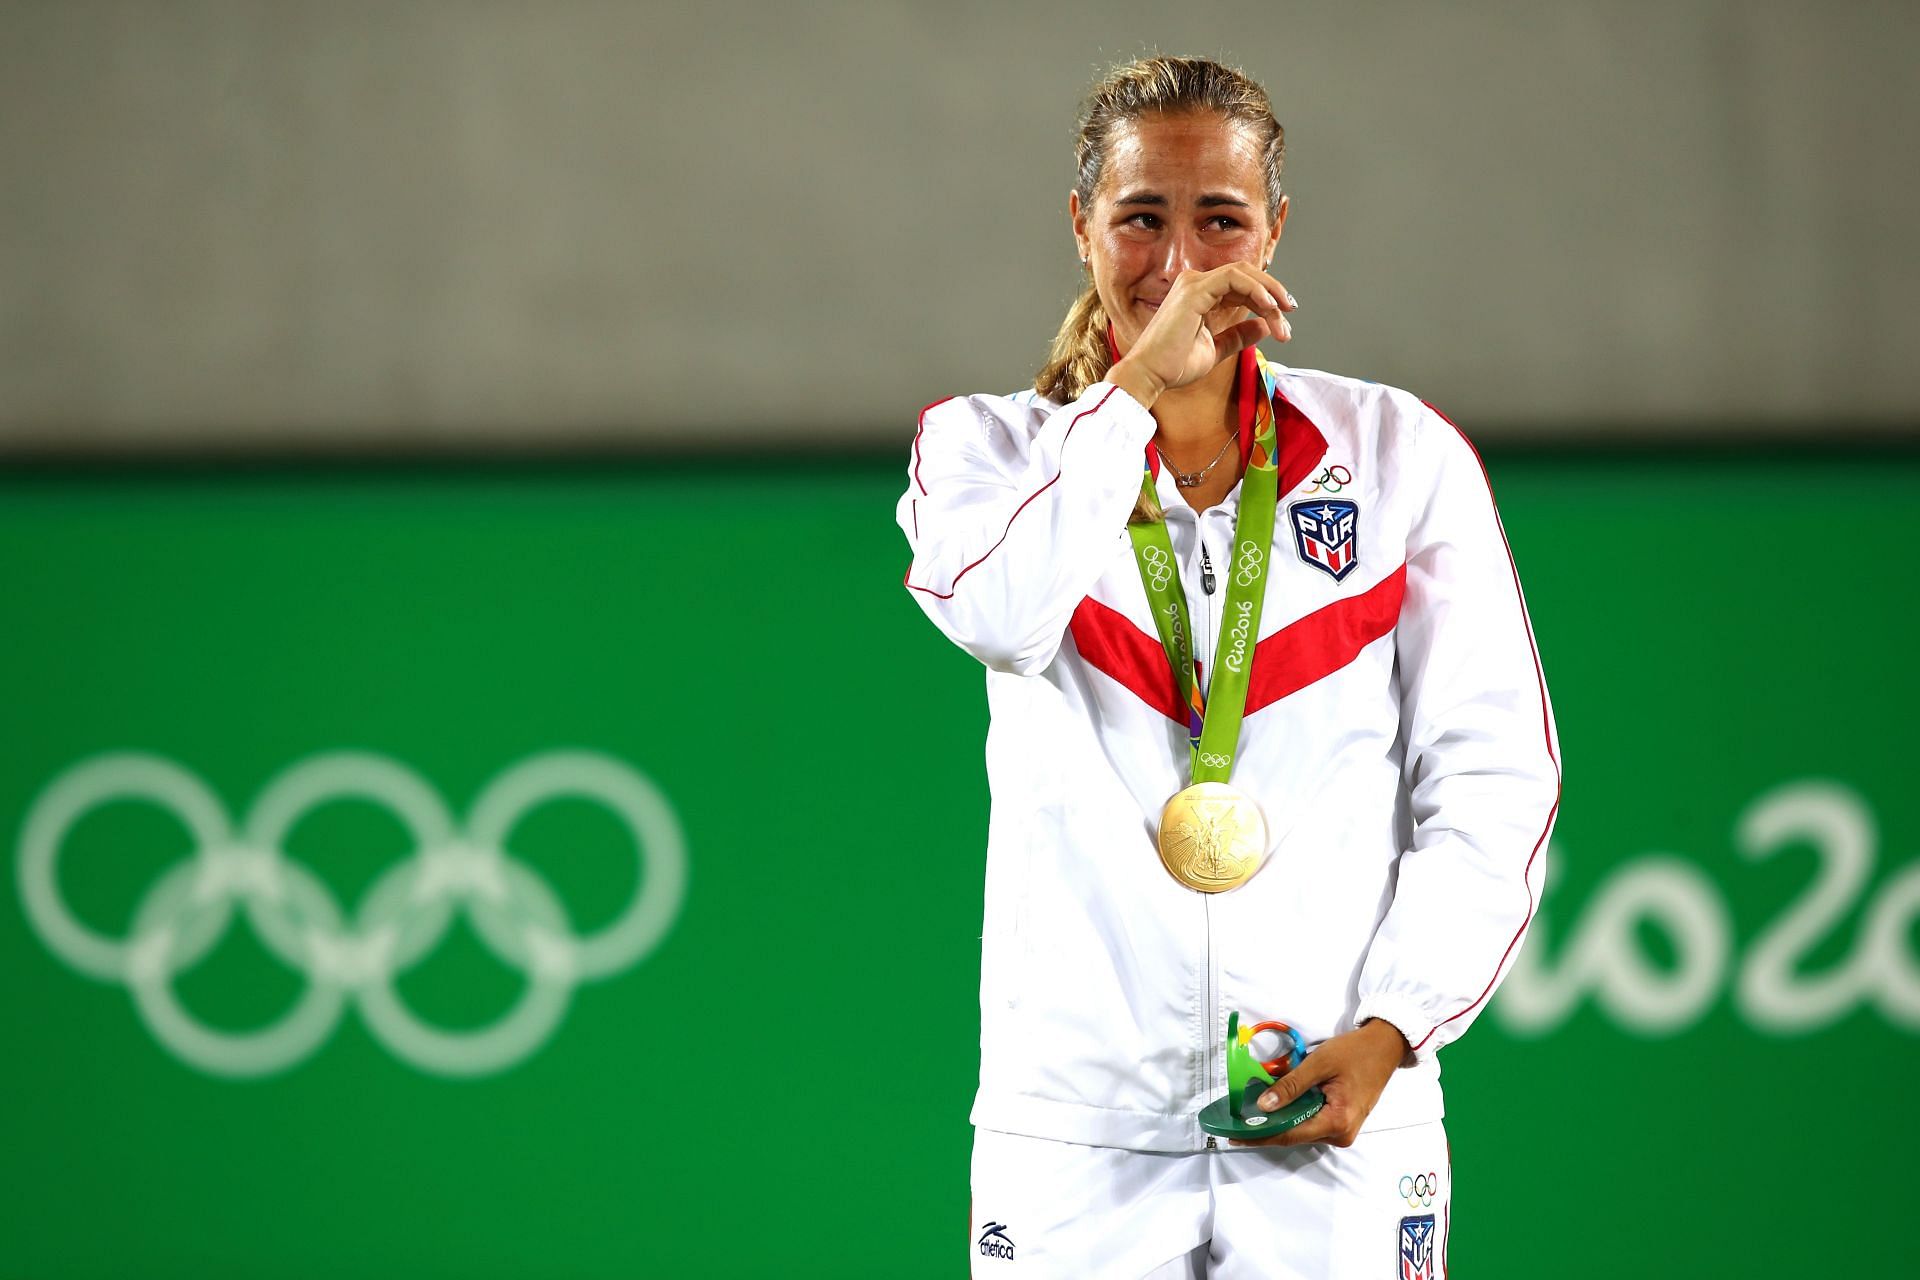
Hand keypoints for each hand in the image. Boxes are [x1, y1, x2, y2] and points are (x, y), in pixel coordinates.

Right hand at [1107, 263, 1296, 408]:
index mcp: (1199, 295)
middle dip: (1272, 291)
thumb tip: (1264, 327)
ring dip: (1269, 292)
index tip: (1284, 319)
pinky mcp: (1195, 289)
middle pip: (1246, 275)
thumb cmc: (1174, 366)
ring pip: (1243, 274)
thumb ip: (1238, 336)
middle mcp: (1195, 283)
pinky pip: (1234, 279)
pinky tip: (1269, 308)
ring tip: (1284, 313)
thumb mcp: (1215, 349)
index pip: (1241, 286)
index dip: (1265, 298)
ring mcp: (1194, 283)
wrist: (1150, 375)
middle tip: (1291, 310)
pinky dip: (1255, 290)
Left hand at [1228, 1018, 1410, 1147]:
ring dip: (1280, 1119)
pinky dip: (1294, 1114)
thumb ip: (1290, 1086)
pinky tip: (1276, 1105)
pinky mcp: (1342, 1122)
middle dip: (1266, 1127)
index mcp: (1338, 1122)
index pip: (1290, 1134)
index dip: (1260, 1135)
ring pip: (1302, 1129)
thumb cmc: (1356, 1052)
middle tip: (1237, 1120)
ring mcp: (1343, 1130)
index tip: (1235, 1135)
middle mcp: (1341, 1134)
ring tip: (1252, 1111)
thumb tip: (1263, 1105)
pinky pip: (1311, 1122)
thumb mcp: (1319, 1063)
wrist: (1385, 1047)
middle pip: (1295, 1135)